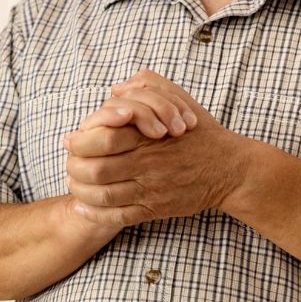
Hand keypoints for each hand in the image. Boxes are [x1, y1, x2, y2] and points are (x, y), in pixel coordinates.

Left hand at [64, 70, 246, 227]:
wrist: (231, 169)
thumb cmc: (199, 131)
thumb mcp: (177, 97)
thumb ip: (146, 86)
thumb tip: (115, 90)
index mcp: (147, 137)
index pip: (101, 139)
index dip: (80, 140)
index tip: (72, 138)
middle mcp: (146, 164)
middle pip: (95, 169)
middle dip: (73, 166)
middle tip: (69, 162)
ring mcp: (150, 189)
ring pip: (102, 195)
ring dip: (80, 190)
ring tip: (73, 182)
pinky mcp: (155, 209)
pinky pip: (119, 216)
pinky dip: (95, 213)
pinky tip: (83, 205)